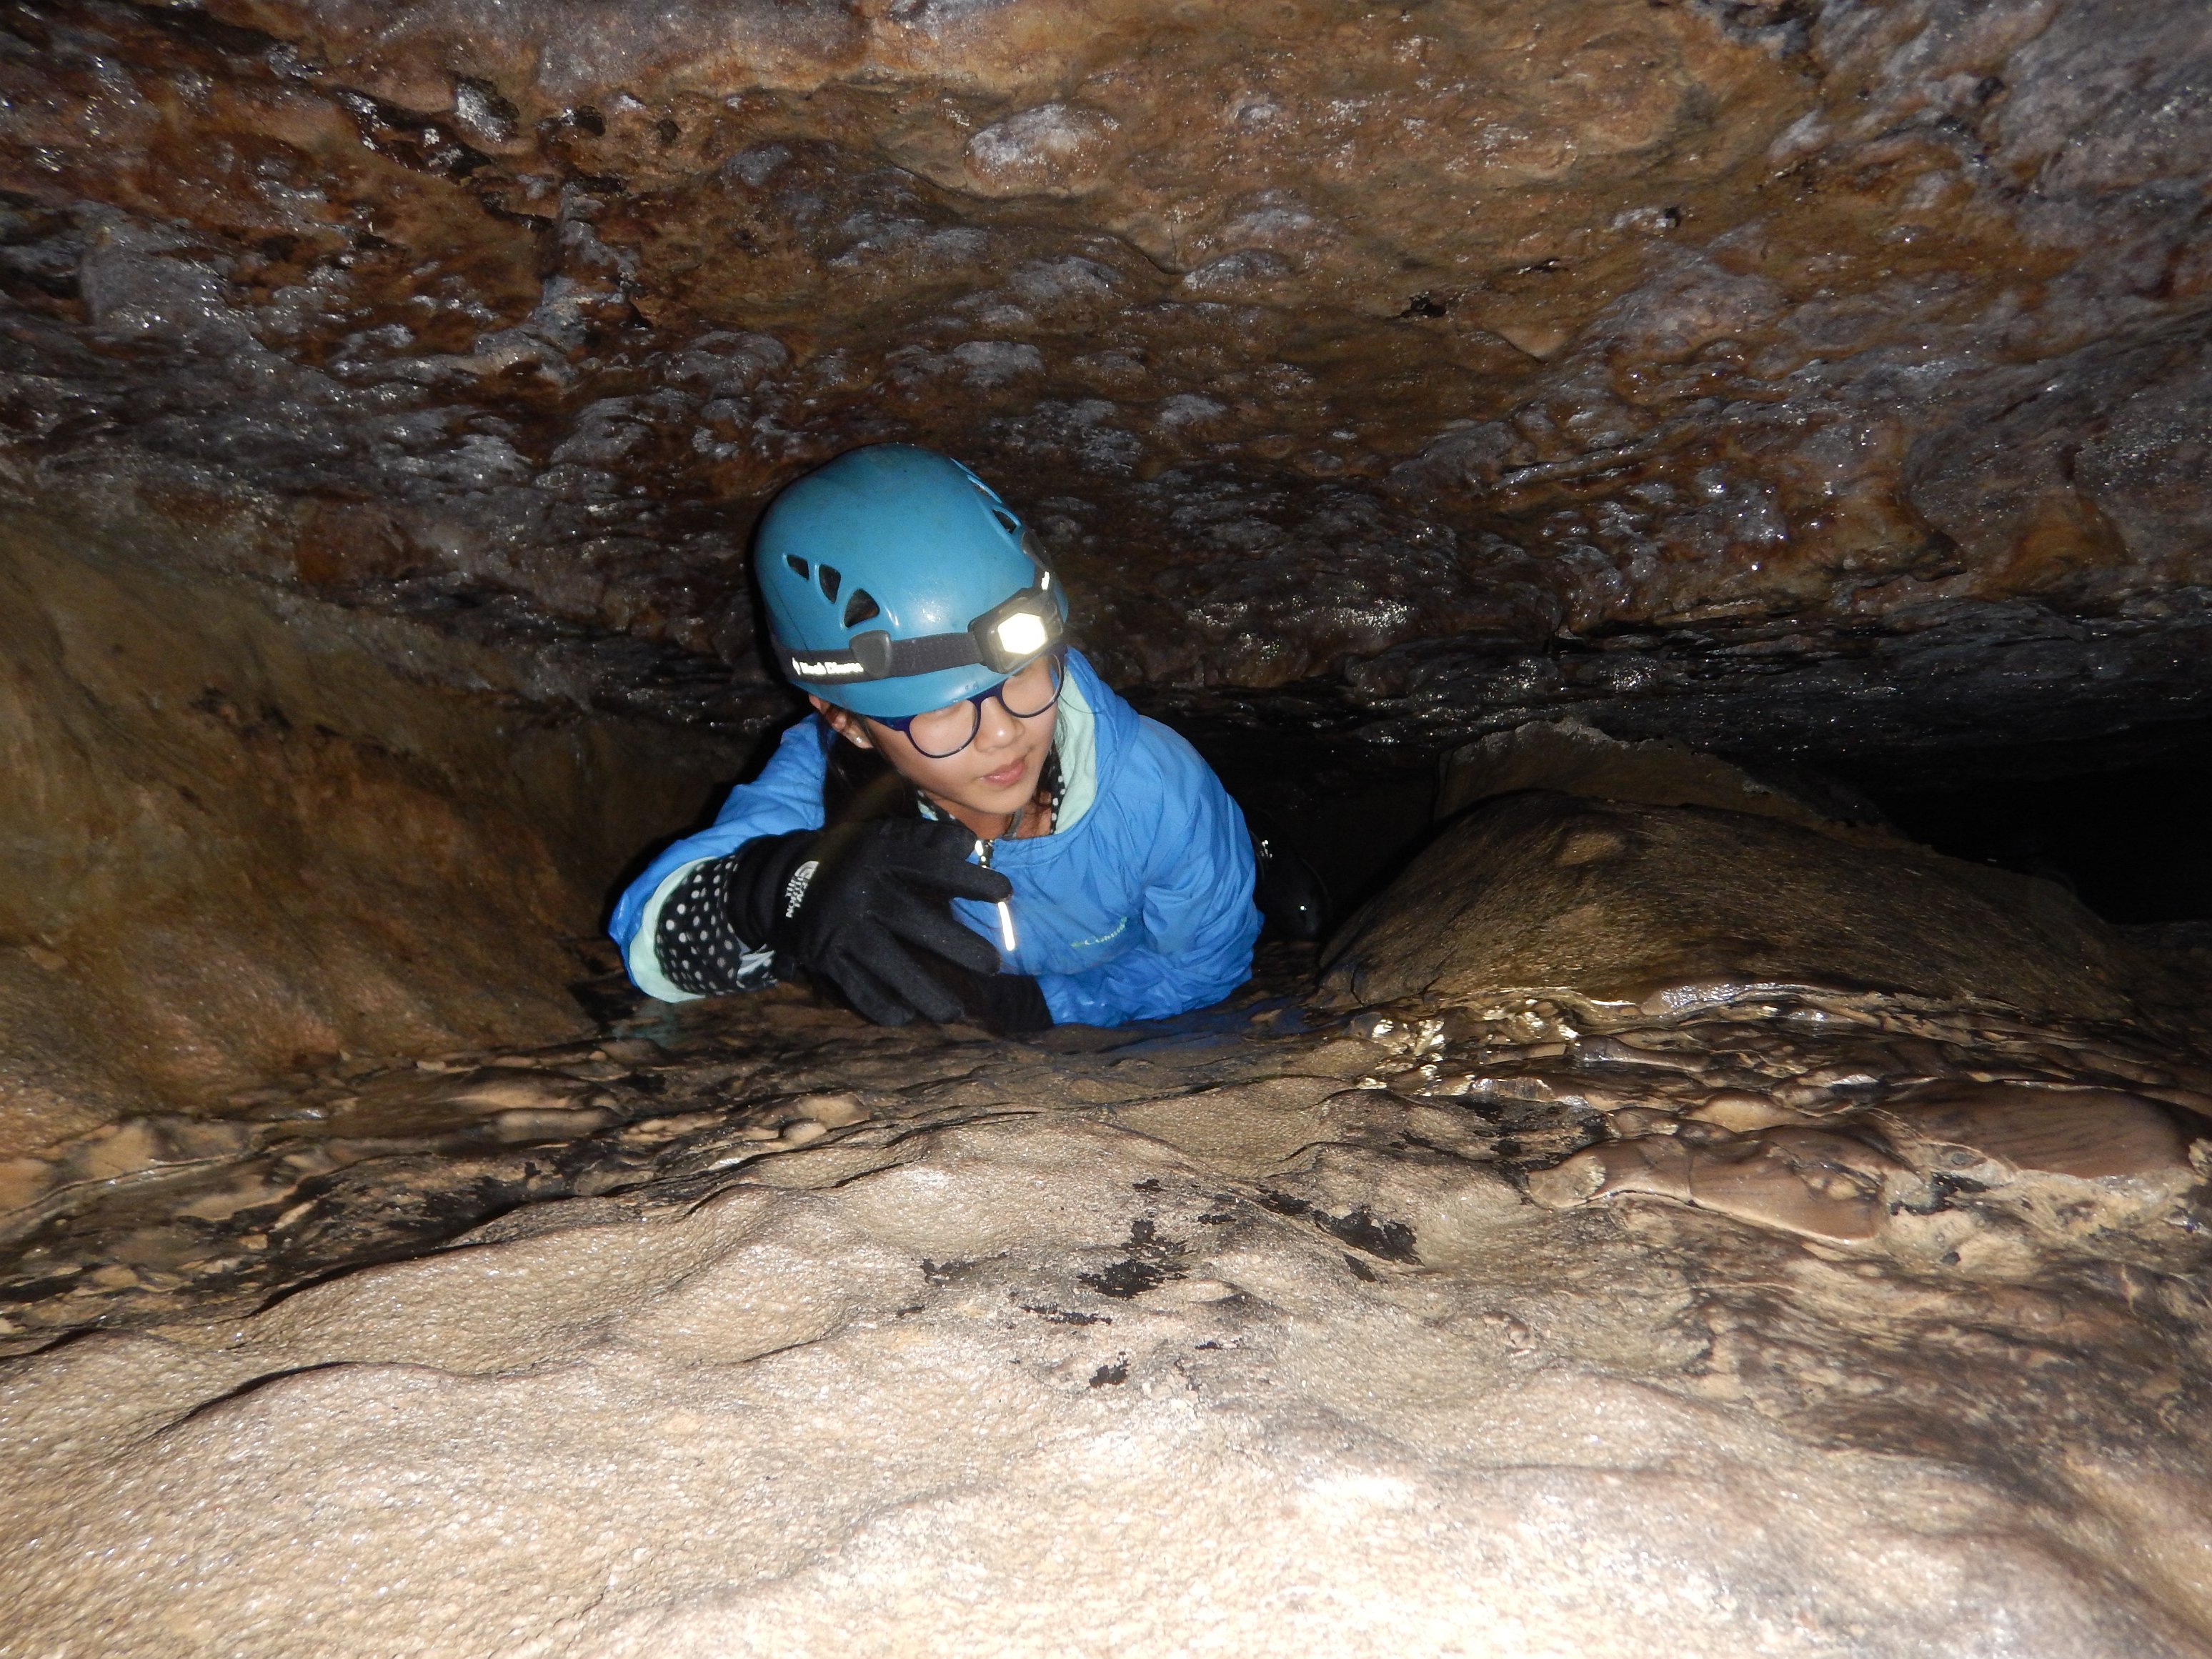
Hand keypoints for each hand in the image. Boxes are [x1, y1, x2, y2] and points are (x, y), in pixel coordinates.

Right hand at [731, 819, 1010, 1024]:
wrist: (783, 883)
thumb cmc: (851, 861)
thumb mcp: (882, 838)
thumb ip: (925, 840)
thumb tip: (968, 844)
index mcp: (878, 857)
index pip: (930, 867)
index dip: (968, 879)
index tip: (1005, 893)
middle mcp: (860, 892)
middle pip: (913, 920)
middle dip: (956, 945)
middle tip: (993, 965)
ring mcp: (841, 928)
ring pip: (886, 964)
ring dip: (923, 992)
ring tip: (954, 1012)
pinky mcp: (826, 956)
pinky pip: (855, 987)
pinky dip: (880, 1006)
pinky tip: (905, 1017)